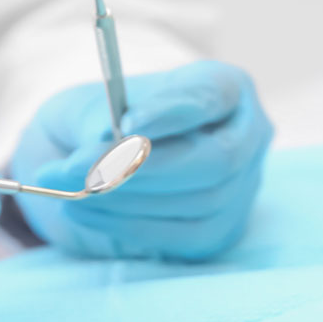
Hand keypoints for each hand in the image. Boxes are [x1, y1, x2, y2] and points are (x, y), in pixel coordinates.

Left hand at [11, 61, 272, 260]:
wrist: (101, 167)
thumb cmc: (100, 123)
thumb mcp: (87, 106)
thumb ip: (96, 117)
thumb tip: (105, 138)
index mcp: (224, 86)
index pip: (210, 96)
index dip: (172, 112)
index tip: (127, 124)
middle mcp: (248, 135)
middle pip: (217, 159)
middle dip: (147, 169)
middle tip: (87, 173)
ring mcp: (243, 186)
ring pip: (202, 201)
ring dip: (131, 200)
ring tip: (74, 191)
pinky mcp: (223, 228)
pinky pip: (188, 235)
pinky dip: (133, 226)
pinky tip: (90, 213)